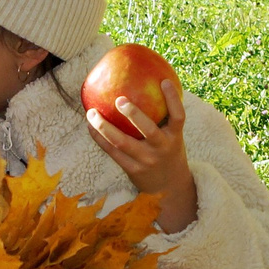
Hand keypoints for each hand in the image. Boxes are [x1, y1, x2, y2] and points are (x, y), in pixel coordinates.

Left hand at [86, 75, 197, 232]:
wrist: (169, 188)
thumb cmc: (167, 152)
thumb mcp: (173, 137)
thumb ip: (164, 117)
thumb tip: (151, 84)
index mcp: (175, 137)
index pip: (178, 116)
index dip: (173, 99)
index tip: (164, 81)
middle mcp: (161, 148)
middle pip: (149, 130)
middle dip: (134, 114)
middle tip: (119, 99)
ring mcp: (146, 160)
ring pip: (123, 142)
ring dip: (105, 127)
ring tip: (91, 113)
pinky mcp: (132, 169)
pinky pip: (112, 151)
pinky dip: (100, 138)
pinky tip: (90, 126)